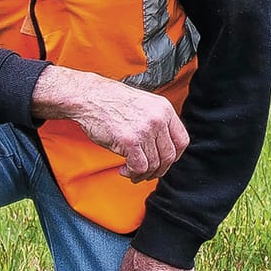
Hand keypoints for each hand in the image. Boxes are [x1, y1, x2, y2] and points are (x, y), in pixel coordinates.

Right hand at [32, 66, 187, 182]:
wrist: (89, 96)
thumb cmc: (111, 101)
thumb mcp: (144, 104)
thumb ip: (158, 122)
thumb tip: (164, 148)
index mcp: (164, 109)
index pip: (182, 141)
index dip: (174, 156)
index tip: (164, 162)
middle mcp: (158, 119)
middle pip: (169, 156)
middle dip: (158, 170)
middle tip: (146, 173)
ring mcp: (145, 130)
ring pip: (154, 164)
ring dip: (142, 173)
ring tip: (131, 171)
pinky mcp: (130, 141)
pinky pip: (139, 167)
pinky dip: (132, 173)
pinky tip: (124, 169)